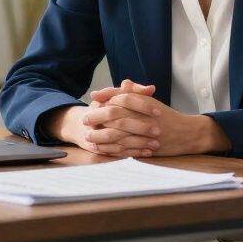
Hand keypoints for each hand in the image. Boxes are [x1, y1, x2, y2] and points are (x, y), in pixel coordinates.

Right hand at [41, 82, 158, 157]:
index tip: (158, 111)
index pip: (124, 100)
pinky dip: (133, 153)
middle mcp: (97, 118)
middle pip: (121, 122)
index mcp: (102, 102)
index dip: (142, 105)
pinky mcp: (98, 149)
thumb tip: (151, 88)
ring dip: (139, 143)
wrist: (84, 128)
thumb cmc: (106, 110)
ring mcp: (96, 135)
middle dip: (141, 127)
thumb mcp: (116, 97)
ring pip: (119, 140)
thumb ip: (134, 91)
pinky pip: (117, 153)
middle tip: (158, 130)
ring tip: (155, 144)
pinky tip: (147, 152)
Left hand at [95, 81, 231, 155]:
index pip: (120, 96)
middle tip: (85, 120)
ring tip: (89, 136)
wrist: (186, 133)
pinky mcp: (145, 146)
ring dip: (100, 134)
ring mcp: (144, 131)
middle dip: (97, 116)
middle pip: (114, 113)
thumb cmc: (167, 116)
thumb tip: (122, 84)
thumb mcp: (151, 102)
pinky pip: (124, 148)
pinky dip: (110, 148)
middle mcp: (143, 115)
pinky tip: (101, 148)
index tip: (92, 98)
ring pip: (117, 132)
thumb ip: (135, 93)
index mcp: (144, 102)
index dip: (105, 96)